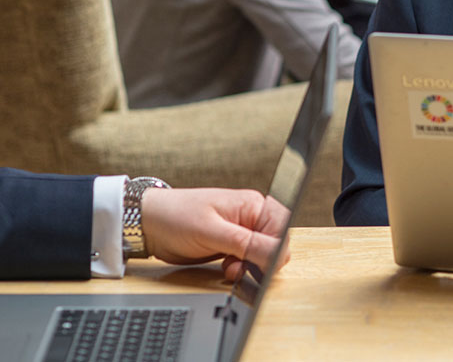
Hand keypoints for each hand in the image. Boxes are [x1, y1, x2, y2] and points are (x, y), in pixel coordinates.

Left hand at [140, 188, 290, 280]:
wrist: (148, 223)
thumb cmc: (176, 217)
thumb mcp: (212, 232)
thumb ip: (246, 243)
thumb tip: (277, 253)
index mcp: (254, 205)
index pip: (283, 231)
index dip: (275, 251)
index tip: (258, 264)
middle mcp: (252, 217)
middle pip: (276, 245)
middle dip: (261, 261)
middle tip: (238, 266)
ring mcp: (243, 232)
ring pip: (262, 256)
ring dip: (249, 266)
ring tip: (229, 267)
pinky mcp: (232, 245)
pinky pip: (248, 260)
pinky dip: (240, 268)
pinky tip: (226, 267)